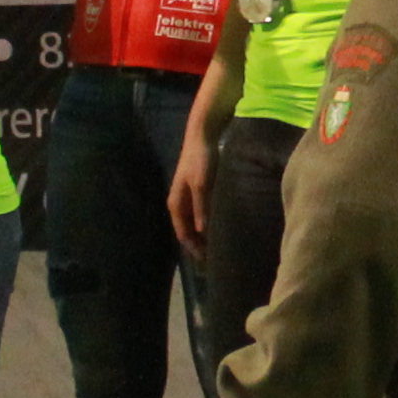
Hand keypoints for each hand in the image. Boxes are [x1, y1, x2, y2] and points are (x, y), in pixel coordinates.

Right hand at [167, 122, 214, 254]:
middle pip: (188, 231)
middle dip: (198, 245)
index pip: (183, 234)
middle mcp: (180, 204)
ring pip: (195, 224)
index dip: (194, 249)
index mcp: (176, 204)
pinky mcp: (198, 192)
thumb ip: (202, 206)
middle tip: (215, 259)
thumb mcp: (202, 184)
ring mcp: (188, 198)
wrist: (202, 136)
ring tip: (219, 247)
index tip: (207, 261)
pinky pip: (201, 214)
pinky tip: (220, 228)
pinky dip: (208, 224)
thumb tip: (202, 231)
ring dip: (204, 236)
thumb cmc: (200, 160)